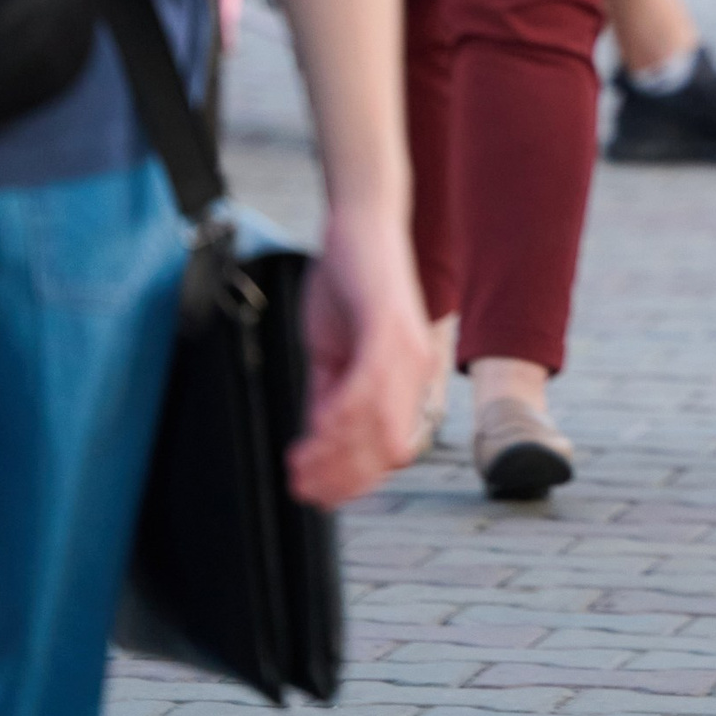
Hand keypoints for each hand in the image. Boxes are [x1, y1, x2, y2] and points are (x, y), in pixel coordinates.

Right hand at [289, 196, 432, 505]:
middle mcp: (415, 371)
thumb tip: (319, 437)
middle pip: (384, 452)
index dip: (352, 479)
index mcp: (406, 380)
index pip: (389, 451)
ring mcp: (406, 350)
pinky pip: (367, 386)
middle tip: (301, 489)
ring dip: (335, 454)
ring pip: (376, 426)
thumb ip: (331, 392)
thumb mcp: (334, 351)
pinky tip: (316, 429)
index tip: (313, 493)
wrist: (361, 223)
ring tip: (300, 467)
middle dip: (340, 478)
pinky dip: (342, 415)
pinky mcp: (389, 327)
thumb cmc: (349, 284)